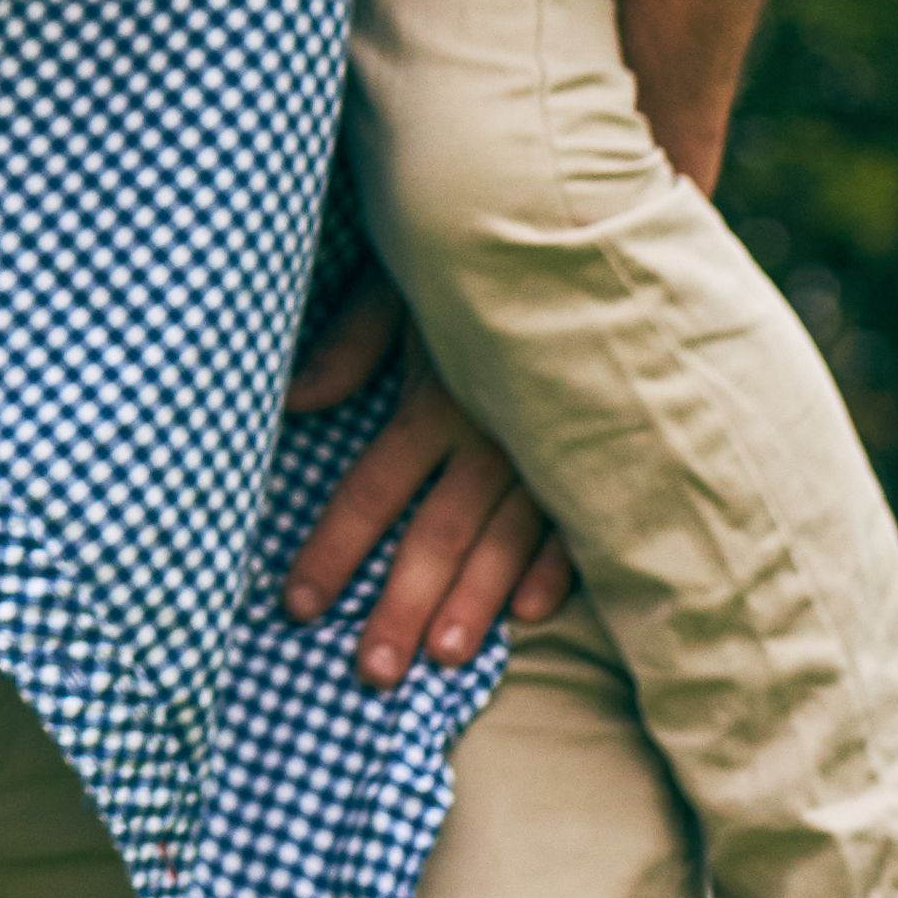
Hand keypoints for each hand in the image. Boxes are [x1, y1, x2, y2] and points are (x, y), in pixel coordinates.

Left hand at [277, 280, 576, 684]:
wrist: (586, 224)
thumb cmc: (478, 255)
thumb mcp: (402, 287)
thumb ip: (350, 346)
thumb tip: (293, 402)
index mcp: (435, 398)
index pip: (371, 489)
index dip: (332, 550)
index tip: (297, 607)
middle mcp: (492, 434)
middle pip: (436, 534)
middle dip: (401, 607)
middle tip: (369, 674)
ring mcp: (553, 450)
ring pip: (506, 541)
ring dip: (475, 602)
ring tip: (445, 661)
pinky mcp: (603, 453)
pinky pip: (581, 522)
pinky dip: (559, 568)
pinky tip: (532, 614)